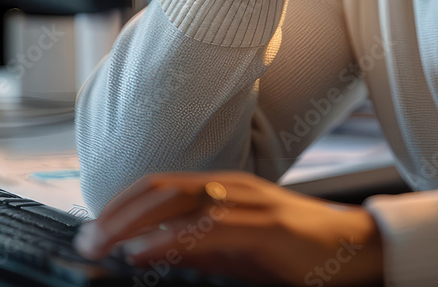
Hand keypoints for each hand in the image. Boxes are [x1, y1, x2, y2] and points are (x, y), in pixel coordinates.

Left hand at [73, 170, 383, 286]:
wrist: (353, 247)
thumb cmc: (296, 248)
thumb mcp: (239, 246)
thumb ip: (200, 246)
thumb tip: (152, 252)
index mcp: (226, 187)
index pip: (161, 185)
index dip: (121, 203)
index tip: (91, 228)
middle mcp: (233, 187)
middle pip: (161, 189)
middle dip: (116, 213)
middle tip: (84, 239)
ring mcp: (250, 203)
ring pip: (179, 202)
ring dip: (133, 224)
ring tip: (102, 245)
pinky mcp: (266, 227)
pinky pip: (209, 229)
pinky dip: (170, 239)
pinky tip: (146, 253)